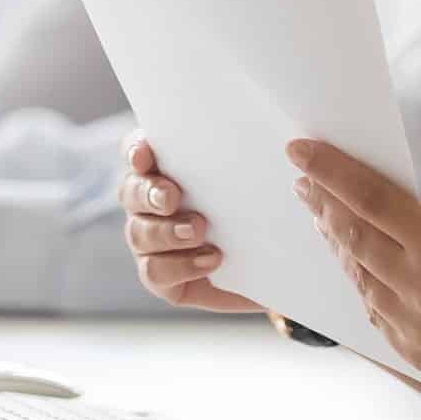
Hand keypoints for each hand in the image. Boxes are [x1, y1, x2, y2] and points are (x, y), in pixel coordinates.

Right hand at [119, 132, 262, 313]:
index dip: (135, 151)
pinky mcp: (161, 275)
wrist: (274, 262)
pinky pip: (154, 271)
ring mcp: (150, 240)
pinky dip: (181, 265)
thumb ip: (255, 159)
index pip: (137, 151)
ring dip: (166, 232)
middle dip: (149, 193)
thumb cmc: (260, 209)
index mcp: (166, 169)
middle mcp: (149, 203)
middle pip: (131, 190)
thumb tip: (289, 143)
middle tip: (172, 197)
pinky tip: (210, 259)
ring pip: (138, 232)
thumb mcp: (261, 180)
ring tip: (198, 231)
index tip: (145, 156)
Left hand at [290, 138, 420, 393]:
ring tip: (325, 217)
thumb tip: (386, 206)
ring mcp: (419, 331)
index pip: (370, 201)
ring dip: (340, 246)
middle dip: (323, 206)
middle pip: (354, 239)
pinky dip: (365, 283)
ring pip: (360, 279)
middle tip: (304, 181)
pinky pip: (377, 313)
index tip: (299, 150)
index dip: (330, 172)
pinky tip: (359, 263)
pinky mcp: (420, 357)